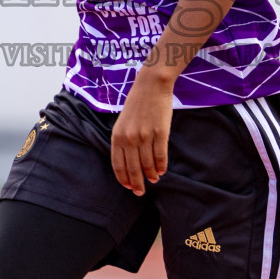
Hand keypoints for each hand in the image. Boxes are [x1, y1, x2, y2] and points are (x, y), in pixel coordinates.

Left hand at [110, 73, 171, 195]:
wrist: (151, 86)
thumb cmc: (137, 104)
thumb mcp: (123, 122)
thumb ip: (123, 141)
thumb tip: (129, 162)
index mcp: (117, 136)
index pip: (118, 165)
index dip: (124, 179)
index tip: (129, 187)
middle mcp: (129, 138)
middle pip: (133, 168)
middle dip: (137, 184)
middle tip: (141, 192)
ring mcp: (145, 136)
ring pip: (148, 164)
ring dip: (151, 175)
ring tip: (154, 179)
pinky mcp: (160, 133)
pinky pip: (160, 156)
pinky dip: (161, 166)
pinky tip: (162, 170)